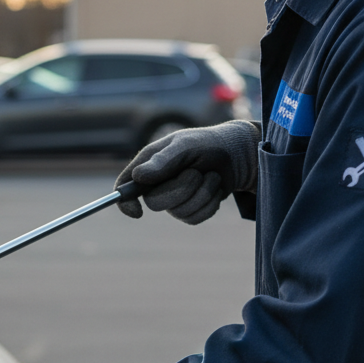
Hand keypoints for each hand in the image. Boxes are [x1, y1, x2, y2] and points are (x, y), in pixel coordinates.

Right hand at [116, 120, 260, 224]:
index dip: (125, 201)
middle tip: (196, 172)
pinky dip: (210, 203)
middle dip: (181, 189)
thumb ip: (164, 160)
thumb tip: (139, 176)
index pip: (125, 185)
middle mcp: (157, 183)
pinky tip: (215, 188)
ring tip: (210, 176)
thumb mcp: (187, 145)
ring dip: (201, 193)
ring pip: (179, 212)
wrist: (238, 156)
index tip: (137, 211)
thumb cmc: (208, 144)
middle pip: (155, 203)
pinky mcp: (189, 211)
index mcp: (149, 164)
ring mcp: (173, 199)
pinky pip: (194, 218)